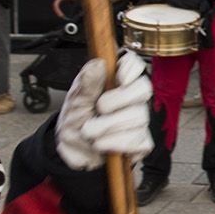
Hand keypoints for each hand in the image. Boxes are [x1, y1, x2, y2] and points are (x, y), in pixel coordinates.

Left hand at [56, 52, 153, 170]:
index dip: (131, 69)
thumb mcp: (75, 100)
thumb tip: (97, 64)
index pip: (135, 65)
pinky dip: (118, 143)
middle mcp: (131, 98)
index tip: (119, 79)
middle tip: (99, 108)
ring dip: (111, 126)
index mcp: (116, 81)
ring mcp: (138, 120)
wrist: (71, 149)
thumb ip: (87, 83)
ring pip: (140, 116)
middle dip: (119, 100)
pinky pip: (141, 141)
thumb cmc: (76, 119)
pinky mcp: (140, 142)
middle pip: (143, 89)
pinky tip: (104, 144)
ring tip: (91, 132)